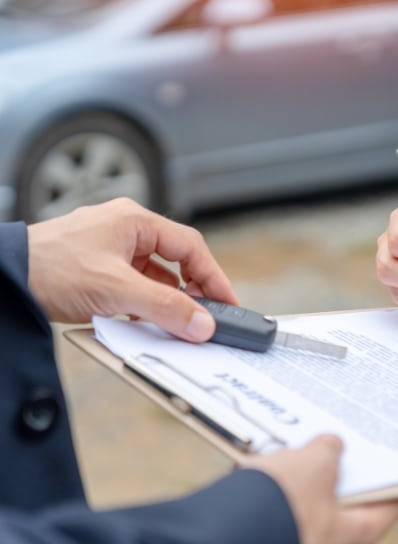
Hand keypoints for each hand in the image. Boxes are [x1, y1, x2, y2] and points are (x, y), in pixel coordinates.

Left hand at [27, 198, 237, 341]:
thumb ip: (165, 307)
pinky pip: (132, 286)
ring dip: (164, 301)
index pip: (190, 247)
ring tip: (173, 325)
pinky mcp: (95, 268)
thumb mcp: (117, 291)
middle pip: (175, 261)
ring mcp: (109, 249)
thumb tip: (203, 323)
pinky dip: (142, 304)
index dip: (213, 276)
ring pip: (153, 276)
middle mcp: (125, 229)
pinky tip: (141, 322)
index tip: (227, 303)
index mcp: (135, 221)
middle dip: (191, 291)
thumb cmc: (50, 269)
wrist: (1, 279)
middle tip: (203, 318)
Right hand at [242, 435, 397, 543]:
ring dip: (300, 473)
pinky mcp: (264, 533)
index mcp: (354, 534)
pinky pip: (275, 506)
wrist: (219, 533)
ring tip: (294, 443)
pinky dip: (273, 484)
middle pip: (343, 499)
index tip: (391, 454)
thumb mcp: (314, 464)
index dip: (392, 477)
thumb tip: (331, 445)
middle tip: (338, 438)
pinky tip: (264, 461)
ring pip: (305, 501)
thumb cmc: (281, 505)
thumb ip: (329, 450)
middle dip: (337, 467)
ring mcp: (295, 538)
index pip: (388, 505)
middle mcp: (327, 543)